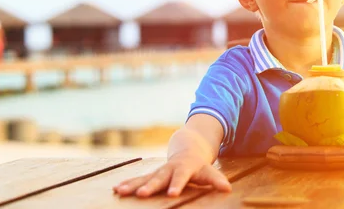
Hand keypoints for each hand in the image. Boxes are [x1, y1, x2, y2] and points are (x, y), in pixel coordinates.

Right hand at [113, 151, 230, 197]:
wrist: (188, 148)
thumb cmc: (199, 165)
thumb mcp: (208, 171)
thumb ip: (216, 180)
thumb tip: (227, 188)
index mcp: (184, 168)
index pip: (182, 177)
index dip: (177, 184)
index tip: (171, 194)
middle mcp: (169, 168)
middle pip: (159, 177)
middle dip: (151, 186)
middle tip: (142, 195)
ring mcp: (159, 171)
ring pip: (145, 178)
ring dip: (133, 185)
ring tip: (120, 191)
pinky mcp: (151, 175)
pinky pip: (138, 180)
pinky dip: (128, 184)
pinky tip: (116, 190)